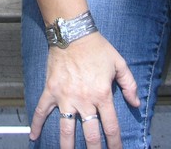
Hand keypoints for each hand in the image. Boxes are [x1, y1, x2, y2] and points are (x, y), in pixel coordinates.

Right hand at [30, 34, 139, 148]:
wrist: (73, 33)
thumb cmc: (97, 47)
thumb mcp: (119, 63)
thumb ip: (129, 85)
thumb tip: (136, 104)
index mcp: (102, 95)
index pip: (110, 126)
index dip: (115, 143)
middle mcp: (84, 100)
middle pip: (90, 134)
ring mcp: (65, 97)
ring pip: (66, 129)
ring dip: (68, 147)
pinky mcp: (51, 91)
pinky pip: (41, 111)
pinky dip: (36, 124)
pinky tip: (33, 137)